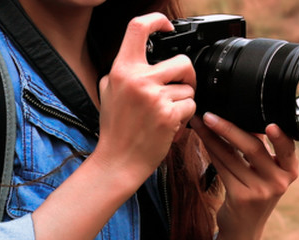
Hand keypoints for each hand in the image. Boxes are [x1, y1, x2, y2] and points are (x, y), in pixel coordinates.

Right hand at [94, 14, 196, 191]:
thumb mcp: (108, 92)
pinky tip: (169, 125)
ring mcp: (155, 97)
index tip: (167, 26)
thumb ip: (123, 71)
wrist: (118, 161)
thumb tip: (140, 51)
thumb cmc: (115, 129)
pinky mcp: (169, 115)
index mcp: (121, 70)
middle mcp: (138, 80)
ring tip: (165, 114)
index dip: (157, 20)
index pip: (138, 28)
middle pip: (181, 61)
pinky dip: (184, 117)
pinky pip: (190, 106)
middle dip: (187, 75)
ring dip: (183, 101)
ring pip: (188, 88)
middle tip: (180, 87)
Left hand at [191, 113, 298, 239]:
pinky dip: (211, 150)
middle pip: (253, 148)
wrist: (244, 229)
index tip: (270, 124)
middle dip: (229, 128)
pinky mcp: (240, 197)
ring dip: (212, 137)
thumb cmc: (255, 193)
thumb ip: (262, 149)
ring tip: (200, 122)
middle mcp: (279, 182)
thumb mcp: (267, 173)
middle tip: (210, 114)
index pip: (287, 149)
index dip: (280, 137)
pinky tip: (202, 139)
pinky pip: (222, 167)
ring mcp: (260, 191)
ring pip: (232, 156)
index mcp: (290, 171)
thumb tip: (243, 114)